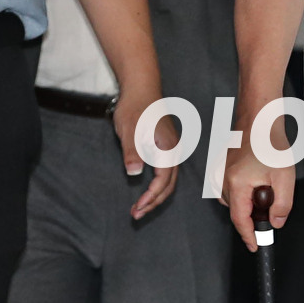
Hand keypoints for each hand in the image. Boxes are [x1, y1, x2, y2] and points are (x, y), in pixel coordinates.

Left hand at [115, 83, 176, 219]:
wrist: (141, 88)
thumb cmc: (135, 108)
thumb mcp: (129, 131)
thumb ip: (133, 152)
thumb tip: (135, 173)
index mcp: (167, 148)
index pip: (163, 181)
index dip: (150, 197)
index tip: (137, 208)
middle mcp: (174, 151)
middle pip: (169, 185)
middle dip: (153, 202)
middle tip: (136, 214)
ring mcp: (171, 149)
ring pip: (169, 180)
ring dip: (155, 195)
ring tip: (140, 207)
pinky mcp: (167, 147)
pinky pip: (167, 172)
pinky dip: (158, 185)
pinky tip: (147, 190)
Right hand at [224, 143, 293, 249]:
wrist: (259, 120)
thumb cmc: (270, 142)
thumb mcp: (284, 177)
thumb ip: (281, 204)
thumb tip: (276, 222)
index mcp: (236, 184)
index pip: (240, 220)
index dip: (248, 236)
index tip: (255, 246)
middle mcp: (222, 180)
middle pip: (236, 211)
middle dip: (252, 215)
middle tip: (270, 207)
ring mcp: (219, 173)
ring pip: (232, 201)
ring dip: (247, 202)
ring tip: (265, 186)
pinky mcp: (220, 168)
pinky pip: (229, 189)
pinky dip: (241, 192)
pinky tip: (255, 180)